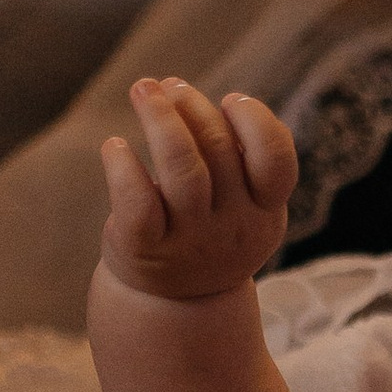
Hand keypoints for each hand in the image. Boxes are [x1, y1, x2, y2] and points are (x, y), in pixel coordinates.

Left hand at [100, 77, 295, 303]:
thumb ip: (232, 156)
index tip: (231, 99)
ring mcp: (190, 240)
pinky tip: (114, 147)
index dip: (257, 121)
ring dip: (160, 118)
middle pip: (219, 149)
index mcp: (264, 209)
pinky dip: (123, 166)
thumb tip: (186, 97)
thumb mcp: (240, 203)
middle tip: (168, 86)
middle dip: (192, 106)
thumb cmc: (207, 230)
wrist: (173, 305)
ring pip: (181, 167)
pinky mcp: (146, 249)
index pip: (277, 162)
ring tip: (144, 89)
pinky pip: (136, 200)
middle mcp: (233, 225)